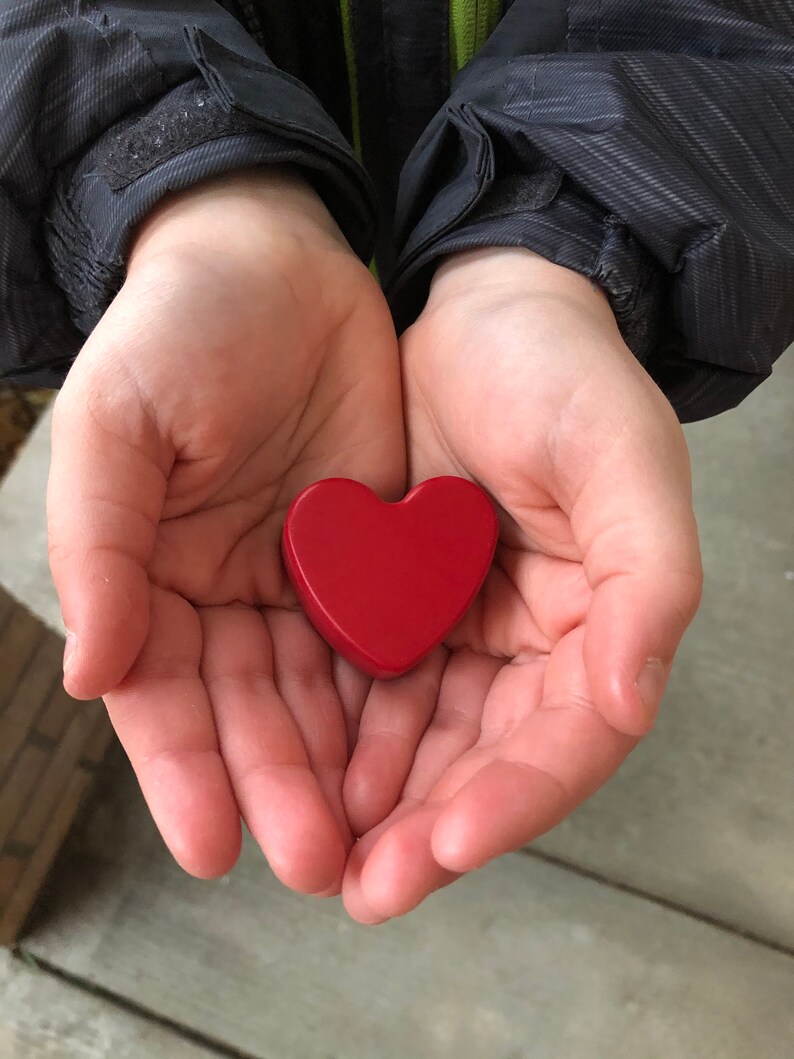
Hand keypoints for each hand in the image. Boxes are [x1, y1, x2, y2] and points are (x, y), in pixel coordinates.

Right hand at [48, 167, 404, 890]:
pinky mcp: (370, 557)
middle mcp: (221, 595)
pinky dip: (393, 701)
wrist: (277, 259)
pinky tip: (413, 756)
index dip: (183, 772)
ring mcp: (300, 581)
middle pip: (247, 714)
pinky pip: (380, 641)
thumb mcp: (118, 424)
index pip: (160, 696)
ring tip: (369, 839)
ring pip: (317, 696)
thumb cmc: (178, 329)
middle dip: (276, 788)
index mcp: (149, 577)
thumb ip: (99, 546)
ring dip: (338, 770)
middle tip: (315, 862)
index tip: (213, 845)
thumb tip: (90, 675)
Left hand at [342, 247, 701, 921]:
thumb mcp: (622, 455)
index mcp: (601, 621)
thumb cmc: (562, 372)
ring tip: (324, 854)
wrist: (478, 311)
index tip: (447, 844)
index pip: (570, 738)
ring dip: (379, 804)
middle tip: (368, 886)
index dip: (516, 798)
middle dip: (433, 829)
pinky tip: (305, 772)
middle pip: (490, 762)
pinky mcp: (402, 608)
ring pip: (425, 743)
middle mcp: (534, 643)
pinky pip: (371, 689)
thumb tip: (632, 702)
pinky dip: (343, 737)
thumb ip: (648, 578)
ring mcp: (464, 630)